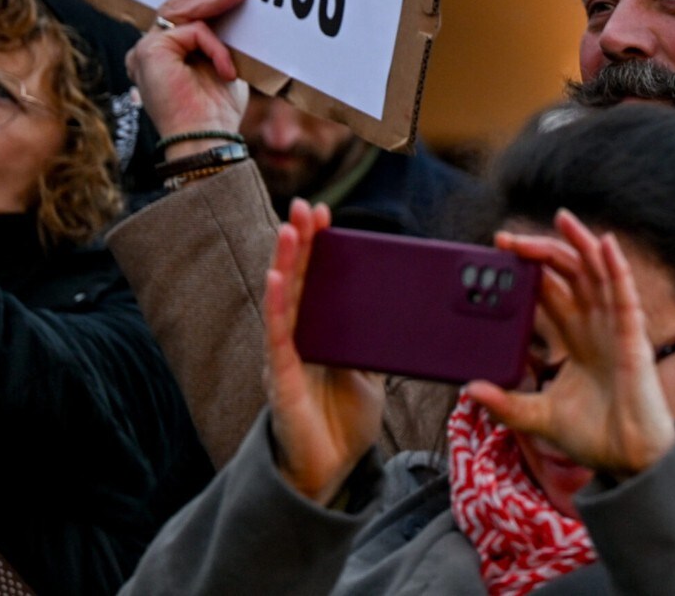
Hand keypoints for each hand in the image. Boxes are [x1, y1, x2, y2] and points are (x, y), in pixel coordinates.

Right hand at [129, 0, 248, 144]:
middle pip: (174, 7)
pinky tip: (227, 69)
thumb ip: (216, 40)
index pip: (172, 14)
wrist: (206, 137)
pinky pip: (193, 30)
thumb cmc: (216, 110)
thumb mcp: (220, 65)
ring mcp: (144, 49)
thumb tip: (231, 9)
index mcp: (160, 55)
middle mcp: (146, 51)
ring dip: (215, 1)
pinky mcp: (149, 50)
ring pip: (181, 11)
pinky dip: (216, 46)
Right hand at [264, 200, 382, 502]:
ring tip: (290, 228)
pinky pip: (277, 334)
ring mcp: (285, 354)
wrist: (333, 469)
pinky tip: (277, 277)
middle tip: (306, 205)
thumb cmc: (345, 420)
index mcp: (318, 331)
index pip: (315, 279)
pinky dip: (276, 303)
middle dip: (300, 240)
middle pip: (297, 278)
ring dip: (285, 261)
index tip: (325, 214)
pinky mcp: (281, 376)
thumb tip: (398, 309)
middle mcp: (297, 336)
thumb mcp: (370, 371)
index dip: (318, 246)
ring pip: (283, 299)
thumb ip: (373, 340)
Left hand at [466, 212, 674, 479]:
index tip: (498, 255)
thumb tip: (469, 389)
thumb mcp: (537, 417)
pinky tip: (604, 244)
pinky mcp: (633, 337)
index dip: (527, 270)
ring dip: (580, 244)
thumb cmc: (594, 438)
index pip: (550, 291)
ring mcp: (615, 328)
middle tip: (508, 238)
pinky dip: (616, 266)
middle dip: (541, 252)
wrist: (630, 463)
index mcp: (576, 339)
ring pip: (598, 273)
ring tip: (561, 218)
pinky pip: (625, 294)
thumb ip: (505, 403)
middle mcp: (596, 326)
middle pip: (569, 274)